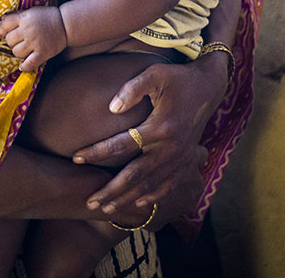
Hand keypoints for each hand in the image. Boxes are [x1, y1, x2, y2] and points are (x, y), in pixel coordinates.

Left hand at [0, 5, 67, 71]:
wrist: (66, 23)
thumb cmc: (48, 16)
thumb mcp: (32, 11)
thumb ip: (19, 17)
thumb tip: (2, 22)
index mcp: (24, 18)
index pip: (5, 25)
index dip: (0, 31)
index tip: (0, 35)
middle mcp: (28, 30)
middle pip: (9, 40)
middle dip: (12, 42)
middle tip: (18, 42)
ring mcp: (35, 42)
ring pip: (16, 52)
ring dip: (18, 52)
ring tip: (24, 50)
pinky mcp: (42, 53)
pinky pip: (28, 64)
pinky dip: (24, 66)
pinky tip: (22, 66)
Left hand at [72, 59, 226, 214]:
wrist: (209, 87)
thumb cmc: (178, 78)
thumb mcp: (155, 75)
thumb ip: (132, 89)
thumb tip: (112, 109)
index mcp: (160, 127)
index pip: (122, 145)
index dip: (97, 152)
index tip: (76, 157)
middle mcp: (171, 148)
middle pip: (135, 175)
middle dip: (111, 191)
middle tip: (90, 201)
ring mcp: (180, 158)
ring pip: (150, 185)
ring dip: (128, 199)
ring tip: (106, 210)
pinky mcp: (187, 161)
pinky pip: (169, 185)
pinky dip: (154, 196)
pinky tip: (139, 204)